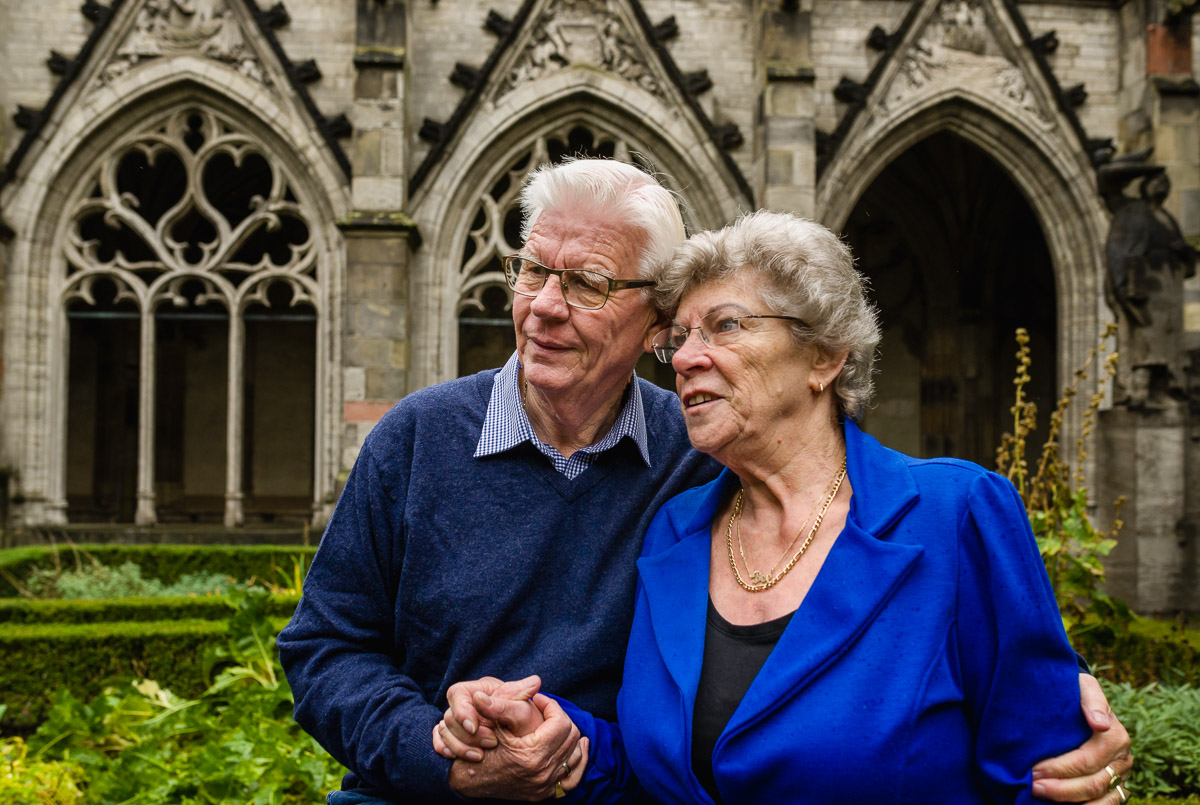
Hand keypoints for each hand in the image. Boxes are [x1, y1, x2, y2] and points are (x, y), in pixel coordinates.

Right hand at [434, 675, 542, 760]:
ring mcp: (457, 722)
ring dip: (459, 746)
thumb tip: (534, 681)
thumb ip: (523, 695)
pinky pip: (438, 741)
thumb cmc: (523, 720)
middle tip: (490, 743)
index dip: (462, 711)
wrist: (522, 742)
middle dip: (467, 734)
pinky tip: (457, 758)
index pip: (457, 693)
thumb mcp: (523, 707)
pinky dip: (445, 749)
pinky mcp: (452, 737)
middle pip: (449, 716)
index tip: (474, 727)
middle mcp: (465, 705)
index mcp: (478, 691)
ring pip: (443, 731)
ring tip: (480, 756)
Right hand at [448, 694, 588, 799]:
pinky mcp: (545, 793)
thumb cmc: (482, 749)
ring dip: (570, 738)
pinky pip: (573, 779)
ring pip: (575, 756)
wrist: (471, 780)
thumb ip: (498, 705)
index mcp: (533, 754)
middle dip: (560, 719)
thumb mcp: (492, 724)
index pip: (560, 722)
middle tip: (547, 710)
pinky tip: (577, 748)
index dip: (550, 705)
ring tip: (559, 725)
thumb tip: (481, 694)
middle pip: (570, 737)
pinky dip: (576, 762)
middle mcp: (543, 773)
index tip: (538, 699)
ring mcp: (545, 785)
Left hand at [1032, 673, 1132, 802]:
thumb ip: (1092, 700)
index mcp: (1116, 737)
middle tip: (1032, 786)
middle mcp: (1122, 760)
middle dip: (1059, 789)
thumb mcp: (1084, 687)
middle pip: (1092, 784)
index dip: (1059, 768)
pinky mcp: (1115, 788)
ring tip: (1040, 796)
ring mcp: (1120, 777)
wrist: (1085, 701)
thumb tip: (1099, 724)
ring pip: (1100, 800)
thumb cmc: (1078, 692)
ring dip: (1069, 802)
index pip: (1086, 760)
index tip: (1033, 770)